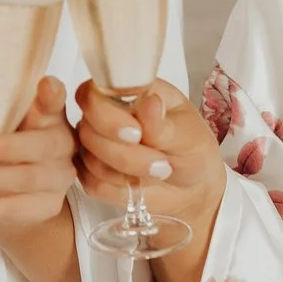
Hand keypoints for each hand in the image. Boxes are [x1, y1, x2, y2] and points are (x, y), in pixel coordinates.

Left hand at [0, 76, 85, 281]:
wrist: (25, 199)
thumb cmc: (9, 153)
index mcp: (48, 117)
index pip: (55, 102)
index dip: (53, 95)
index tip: (45, 86)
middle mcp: (60, 145)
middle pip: (38, 145)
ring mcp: (57, 178)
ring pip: (24, 179)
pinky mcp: (47, 206)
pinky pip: (13, 208)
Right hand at [72, 79, 225, 236]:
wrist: (193, 188)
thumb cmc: (192, 150)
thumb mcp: (188, 135)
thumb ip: (164, 124)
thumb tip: (150, 103)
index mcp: (127, 94)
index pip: (92, 93)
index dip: (105, 115)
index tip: (136, 133)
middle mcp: (105, 116)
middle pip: (89, 130)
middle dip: (126, 154)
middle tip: (161, 162)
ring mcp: (96, 145)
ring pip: (91, 159)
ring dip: (128, 171)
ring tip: (160, 171)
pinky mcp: (92, 174)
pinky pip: (91, 182)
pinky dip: (119, 188)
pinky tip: (140, 183)